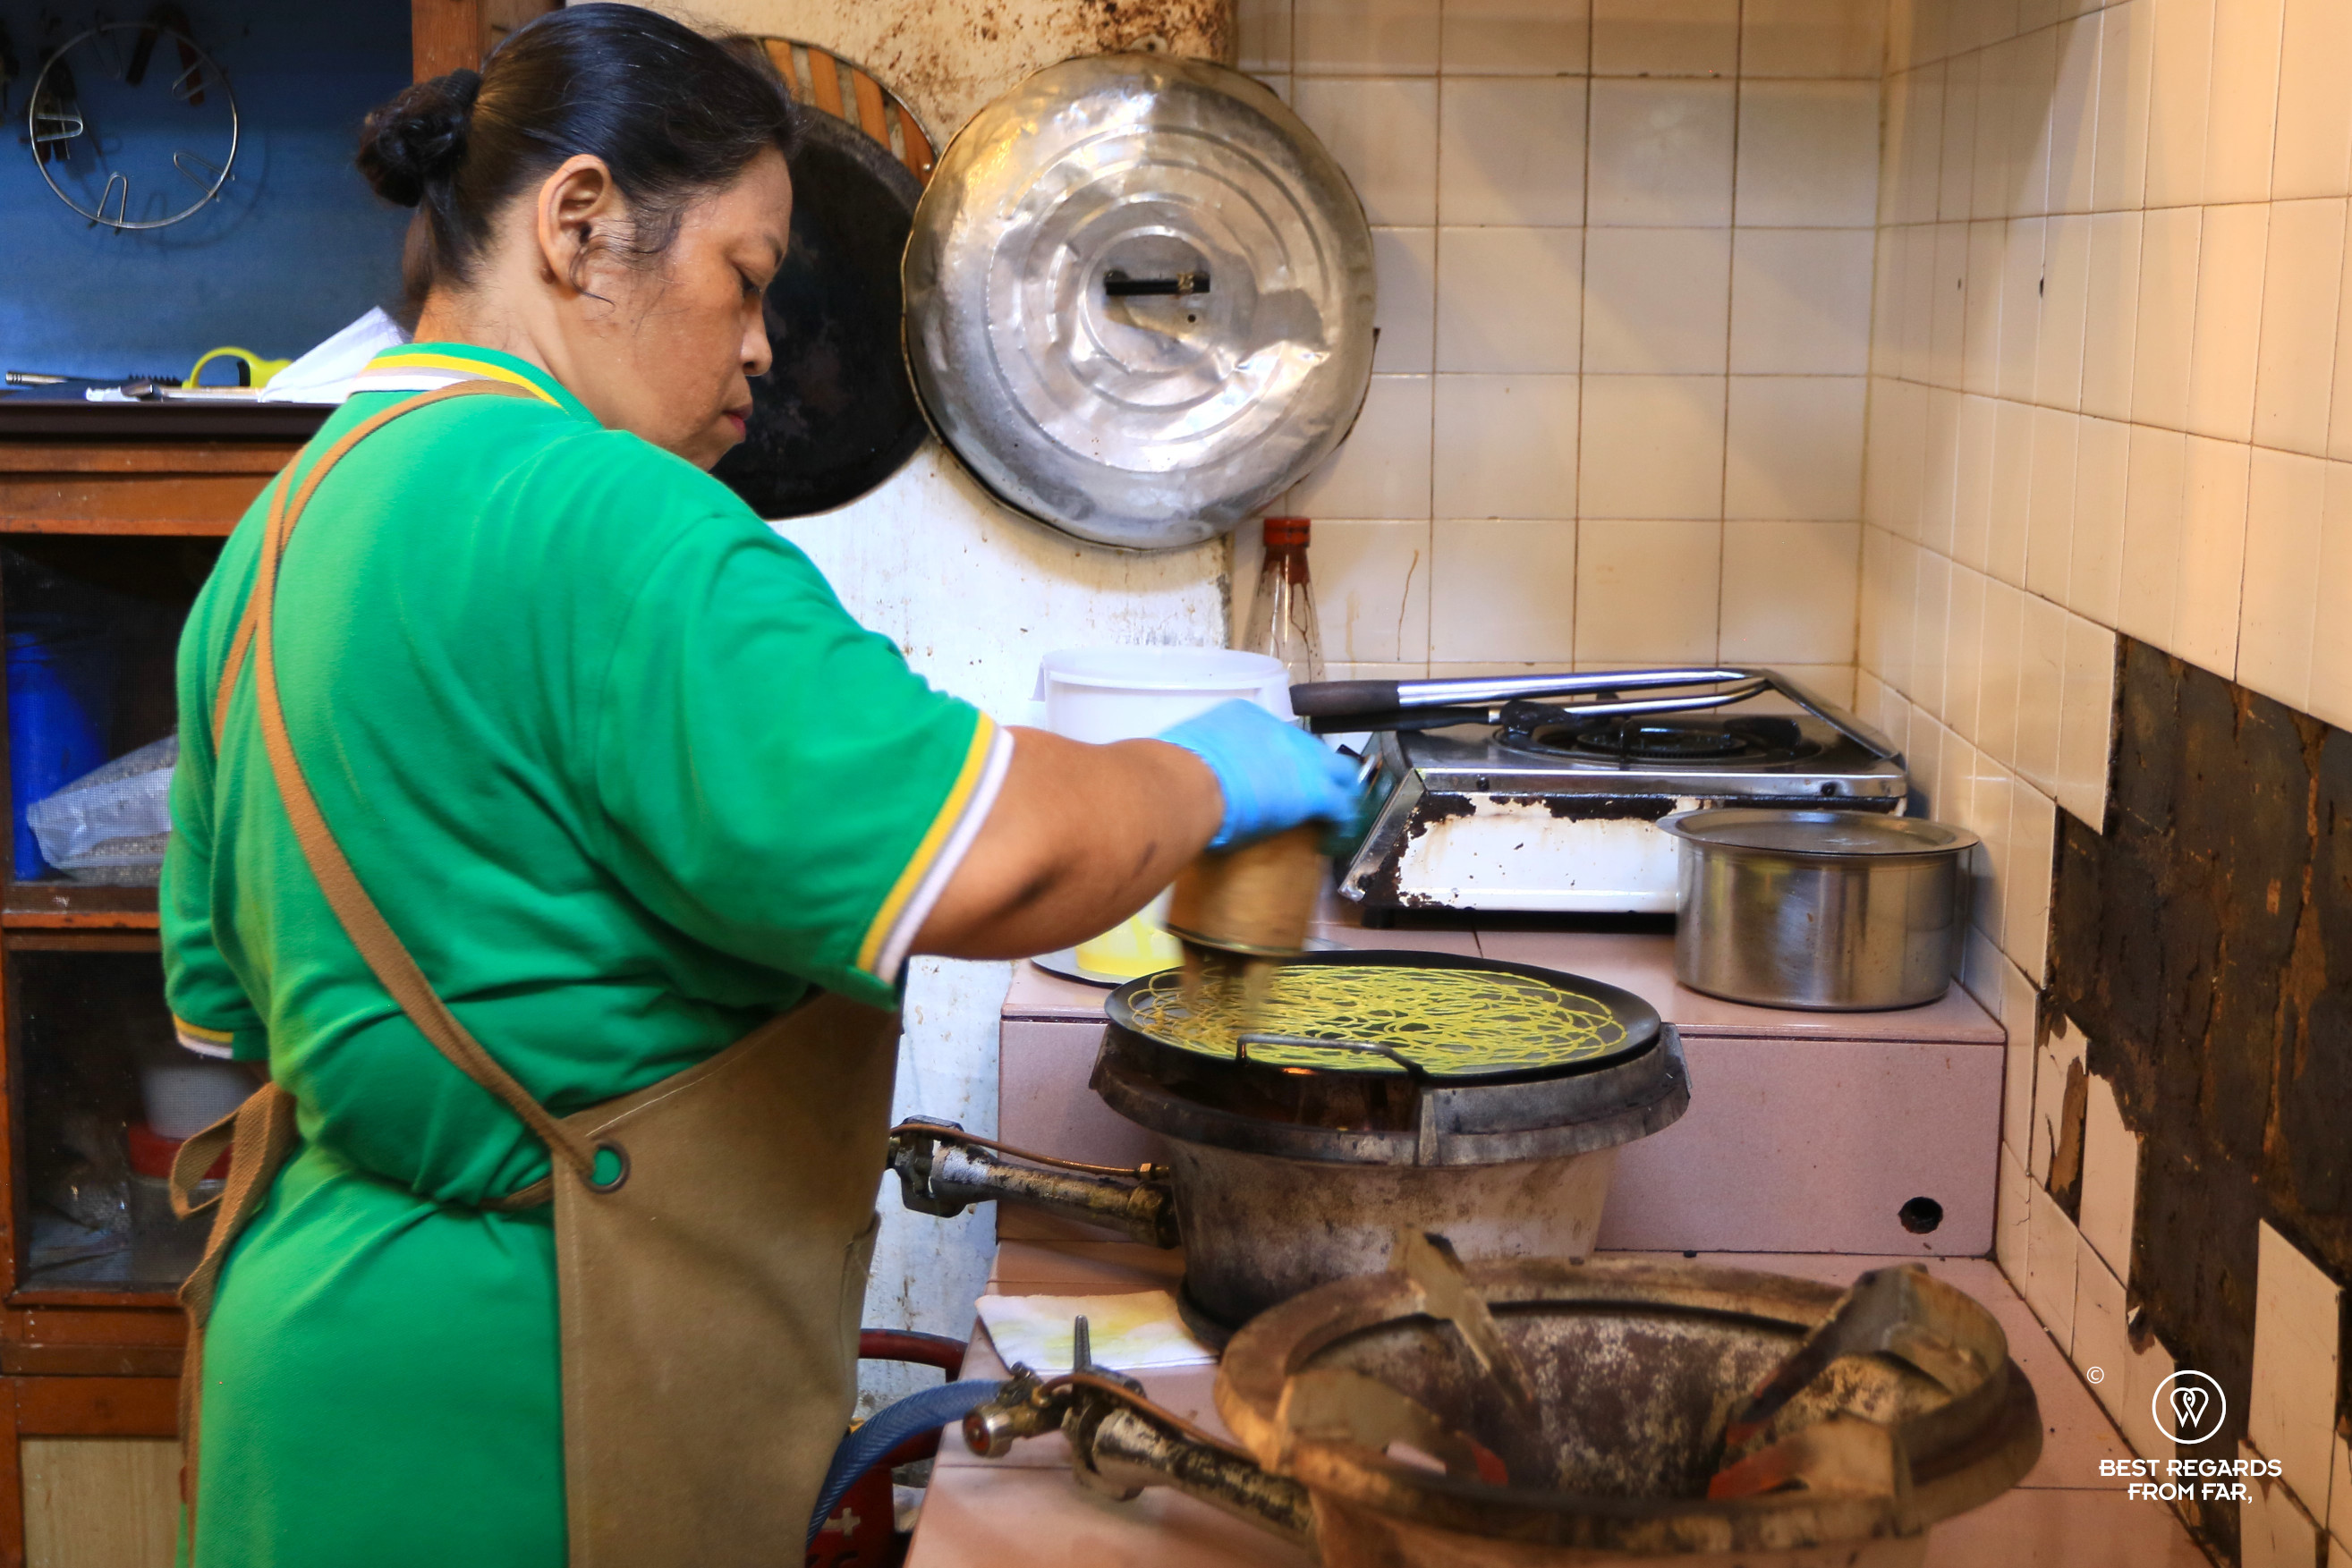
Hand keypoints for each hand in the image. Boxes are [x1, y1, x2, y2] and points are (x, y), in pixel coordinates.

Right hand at [1153, 700, 1363, 850]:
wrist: (1187, 785)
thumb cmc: (1174, 773)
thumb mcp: (1187, 753)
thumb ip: (1197, 758)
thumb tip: (1187, 773)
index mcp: (1245, 717)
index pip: (1273, 737)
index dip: (1278, 759)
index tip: (1272, 777)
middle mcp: (1279, 731)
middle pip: (1310, 749)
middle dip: (1315, 770)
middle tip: (1312, 793)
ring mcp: (1301, 759)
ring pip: (1338, 772)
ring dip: (1338, 791)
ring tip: (1337, 813)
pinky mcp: (1315, 792)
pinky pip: (1341, 807)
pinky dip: (1342, 822)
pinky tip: (1337, 837)